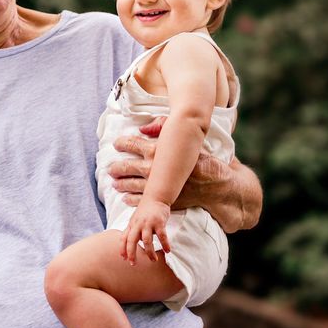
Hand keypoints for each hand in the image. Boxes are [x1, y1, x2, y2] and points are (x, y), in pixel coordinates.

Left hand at [110, 116, 227, 210]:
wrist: (216, 185)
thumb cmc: (202, 159)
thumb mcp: (187, 137)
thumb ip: (164, 127)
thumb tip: (143, 128)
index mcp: (158, 149)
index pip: (131, 144)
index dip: (122, 143)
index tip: (117, 144)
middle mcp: (153, 168)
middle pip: (126, 167)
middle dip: (116, 168)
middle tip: (111, 169)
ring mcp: (155, 185)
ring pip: (130, 184)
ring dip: (120, 184)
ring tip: (115, 183)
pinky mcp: (160, 199)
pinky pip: (140, 200)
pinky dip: (131, 199)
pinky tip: (125, 198)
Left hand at [121, 199, 170, 264]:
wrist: (155, 197)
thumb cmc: (145, 210)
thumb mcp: (135, 219)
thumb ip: (132, 230)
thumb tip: (128, 244)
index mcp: (132, 225)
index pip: (124, 238)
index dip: (122, 248)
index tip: (123, 258)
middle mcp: (138, 224)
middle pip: (131, 240)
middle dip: (131, 253)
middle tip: (133, 264)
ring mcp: (148, 223)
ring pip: (146, 241)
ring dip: (149, 252)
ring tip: (153, 260)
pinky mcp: (159, 222)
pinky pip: (162, 236)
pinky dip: (165, 244)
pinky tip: (168, 251)